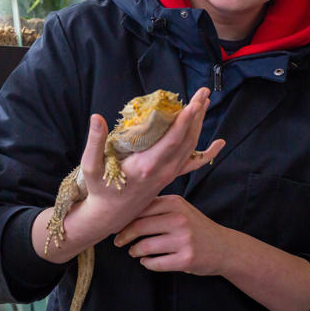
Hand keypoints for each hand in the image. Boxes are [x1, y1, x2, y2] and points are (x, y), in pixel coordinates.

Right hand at [32, 87, 224, 262]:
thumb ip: (94, 142)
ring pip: (190, 146)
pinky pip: (192, 163)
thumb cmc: (99, 191)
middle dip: (197, 114)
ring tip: (204, 102)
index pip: (172, 140)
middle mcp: (162, 170)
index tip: (194, 103)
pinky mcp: (169, 177)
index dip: (185, 121)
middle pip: (186, 139)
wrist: (108, 218)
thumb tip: (96, 117)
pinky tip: (218, 144)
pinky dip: (207, 153)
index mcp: (146, 166)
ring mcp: (168, 174)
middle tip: (203, 92)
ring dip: (199, 123)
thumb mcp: (91, 167)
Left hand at [113, 194, 226, 275]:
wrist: (223, 247)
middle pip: (139, 227)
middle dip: (124, 236)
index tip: (115, 225)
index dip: (124, 218)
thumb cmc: (194, 226)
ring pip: (145, 246)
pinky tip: (146, 261)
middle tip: (117, 241)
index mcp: (174, 202)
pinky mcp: (186, 259)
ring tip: (133, 251)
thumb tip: (124, 210)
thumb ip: (157, 206)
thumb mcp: (180, 208)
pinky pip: (156, 263)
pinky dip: (147, 263)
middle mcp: (179, 219)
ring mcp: (183, 240)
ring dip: (134, 251)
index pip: (140, 208)